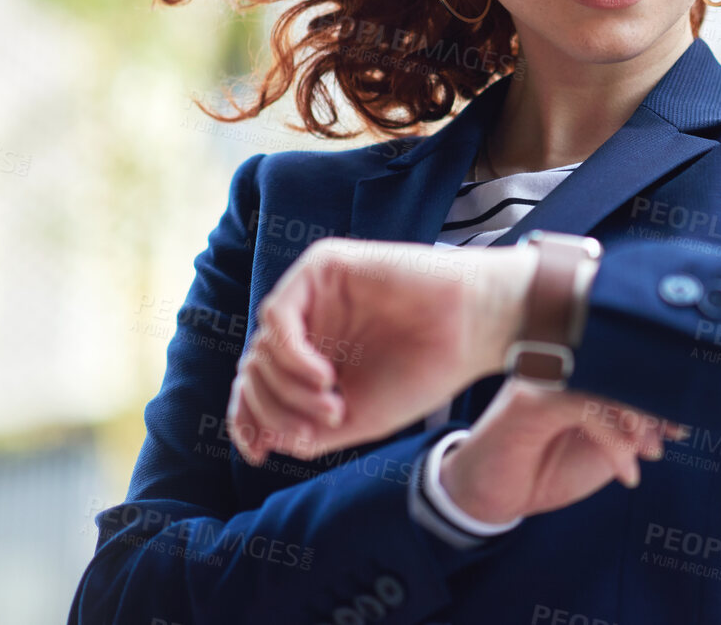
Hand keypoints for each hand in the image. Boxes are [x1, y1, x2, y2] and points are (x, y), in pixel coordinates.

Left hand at [226, 237, 535, 465]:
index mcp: (316, 355)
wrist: (473, 329)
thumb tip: (262, 440)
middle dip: (274, 409)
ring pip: (262, 348)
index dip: (247, 420)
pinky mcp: (324, 267)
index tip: (257, 454)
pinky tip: (325, 377)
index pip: (258, 386)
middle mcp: (310, 323)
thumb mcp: (361, 418)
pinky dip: (292, 355)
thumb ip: (309, 431)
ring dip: (288, 388)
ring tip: (333, 405)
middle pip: (254, 371)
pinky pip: (278, 316)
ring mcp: (314, 295)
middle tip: (323, 425)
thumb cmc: (427, 370)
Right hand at [439, 380, 690, 522]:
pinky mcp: (531, 399)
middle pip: (623, 365)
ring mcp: (545, 376)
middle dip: (655, 403)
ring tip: (649, 453)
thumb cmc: (546, 467)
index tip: (682, 421)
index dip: (662, 388)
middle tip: (671, 436)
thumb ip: (633, 428)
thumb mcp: (601, 449)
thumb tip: (678, 415)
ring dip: (639, 423)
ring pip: (609, 382)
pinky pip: (587, 409)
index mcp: (579, 366)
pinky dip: (615, 443)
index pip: (629, 361)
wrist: (490, 495)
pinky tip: (626, 472)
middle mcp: (561, 361)